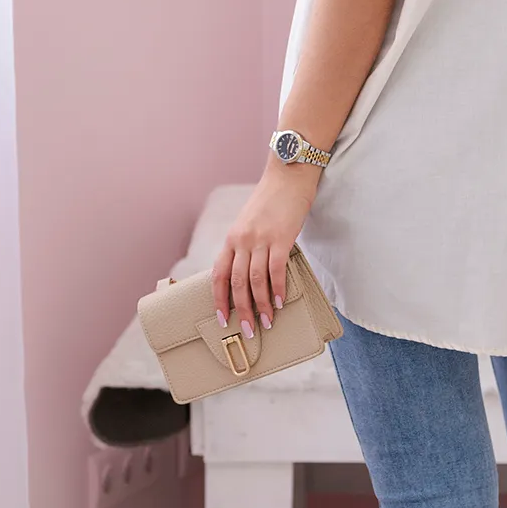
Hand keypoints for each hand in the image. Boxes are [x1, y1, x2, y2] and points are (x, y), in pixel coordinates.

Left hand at [211, 165, 319, 339]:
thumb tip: (250, 274)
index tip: (222, 319)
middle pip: (236, 283)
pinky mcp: (281, 238)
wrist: (288, 176)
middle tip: (247, 331)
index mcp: (232, 238)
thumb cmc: (272, 201)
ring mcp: (260, 239)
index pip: (218, 275)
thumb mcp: (250, 223)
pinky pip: (276, 270)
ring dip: (261, 305)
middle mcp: (241, 240)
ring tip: (267, 322)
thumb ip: (247, 246)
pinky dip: (277, 289)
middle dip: (241, 310)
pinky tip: (279, 302)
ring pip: (255, 280)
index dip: (218, 300)